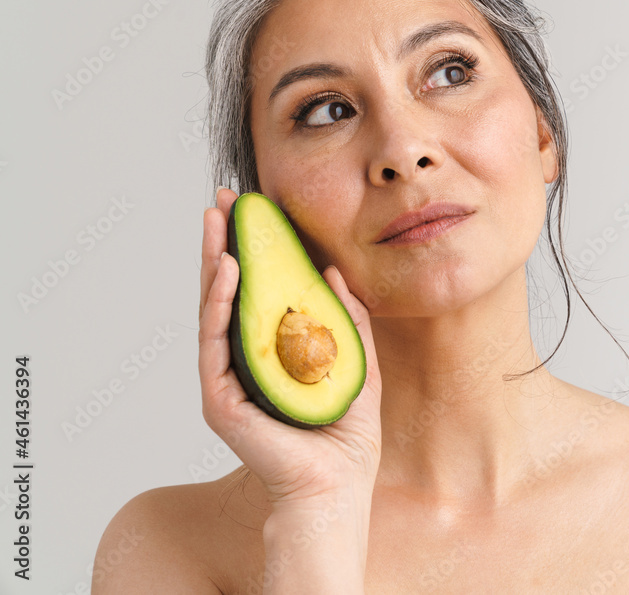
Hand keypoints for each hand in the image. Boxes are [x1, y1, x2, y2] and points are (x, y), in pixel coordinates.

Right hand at [198, 187, 382, 507]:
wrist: (338, 486)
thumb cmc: (346, 434)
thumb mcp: (356, 361)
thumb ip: (346, 318)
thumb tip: (333, 269)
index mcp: (272, 353)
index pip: (257, 293)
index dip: (253, 251)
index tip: (253, 209)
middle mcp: (243, 362)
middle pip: (228, 294)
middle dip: (225, 244)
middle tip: (222, 201)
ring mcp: (227, 380)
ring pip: (214, 311)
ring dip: (215, 263)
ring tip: (218, 223)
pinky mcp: (221, 399)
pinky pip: (216, 343)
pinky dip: (220, 304)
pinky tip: (229, 270)